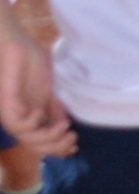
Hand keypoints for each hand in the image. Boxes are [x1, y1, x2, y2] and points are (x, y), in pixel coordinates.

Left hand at [0, 32, 66, 154]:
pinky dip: (32, 123)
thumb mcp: (49, 90)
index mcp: (30, 116)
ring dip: (48, 137)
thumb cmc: (31, 62)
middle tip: (72, 136)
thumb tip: (67, 126)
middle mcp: (20, 118)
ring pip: (26, 139)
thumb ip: (55, 108)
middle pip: (35, 146)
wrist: (17, 44)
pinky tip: (40, 111)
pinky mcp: (6, 103)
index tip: (76, 145)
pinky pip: (17, 125)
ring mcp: (12, 112)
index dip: (57, 148)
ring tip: (64, 125)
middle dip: (56, 147)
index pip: (41, 142)